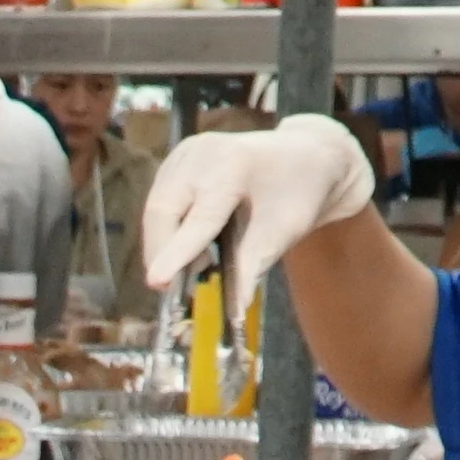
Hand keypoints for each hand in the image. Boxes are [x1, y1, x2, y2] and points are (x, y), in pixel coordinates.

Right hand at [134, 113, 375, 322]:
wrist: (304, 155)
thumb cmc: (298, 193)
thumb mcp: (285, 229)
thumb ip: (255, 263)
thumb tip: (238, 305)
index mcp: (234, 165)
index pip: (198, 218)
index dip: (177, 253)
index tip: (156, 282)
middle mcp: (201, 153)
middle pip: (163, 211)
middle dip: (163, 254)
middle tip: (175, 287)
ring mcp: (185, 153)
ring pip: (155, 209)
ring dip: (163, 244)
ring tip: (195, 263)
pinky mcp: (176, 159)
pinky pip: (158, 202)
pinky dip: (165, 230)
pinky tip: (189, 242)